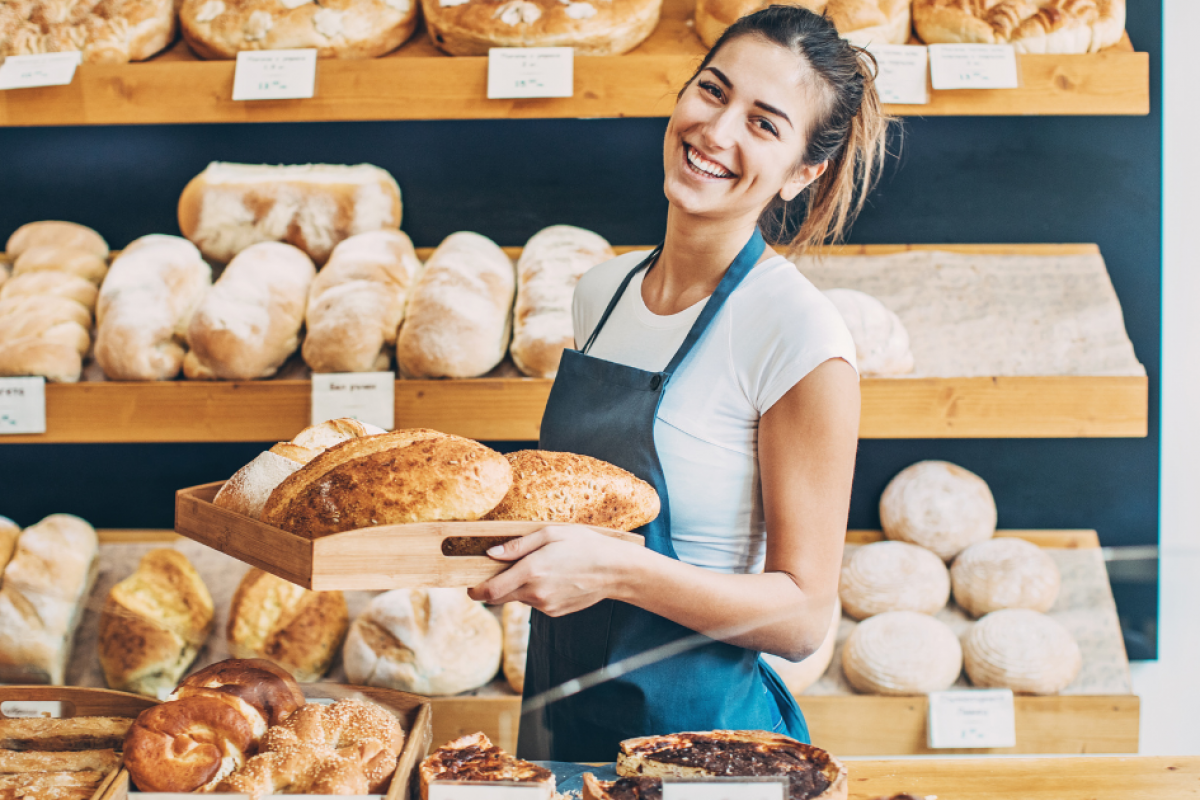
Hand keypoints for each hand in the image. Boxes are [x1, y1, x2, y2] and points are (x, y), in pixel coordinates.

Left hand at [467, 526, 634, 615]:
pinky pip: (535, 602)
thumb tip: (491, 553)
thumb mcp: (550, 534)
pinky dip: (535, 591)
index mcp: (531, 572)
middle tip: (497, 570)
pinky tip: (553, 577)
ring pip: (518, 598)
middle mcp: (535, 593)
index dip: (474, 590)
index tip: (469, 585)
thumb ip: (518, 545)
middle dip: (492, 587)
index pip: (489, 591)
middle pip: (499, 598)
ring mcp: (545, 606)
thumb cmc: (584, 545)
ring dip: (518, 586)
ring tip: (538, 567)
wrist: (615, 570)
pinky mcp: (555, 612)